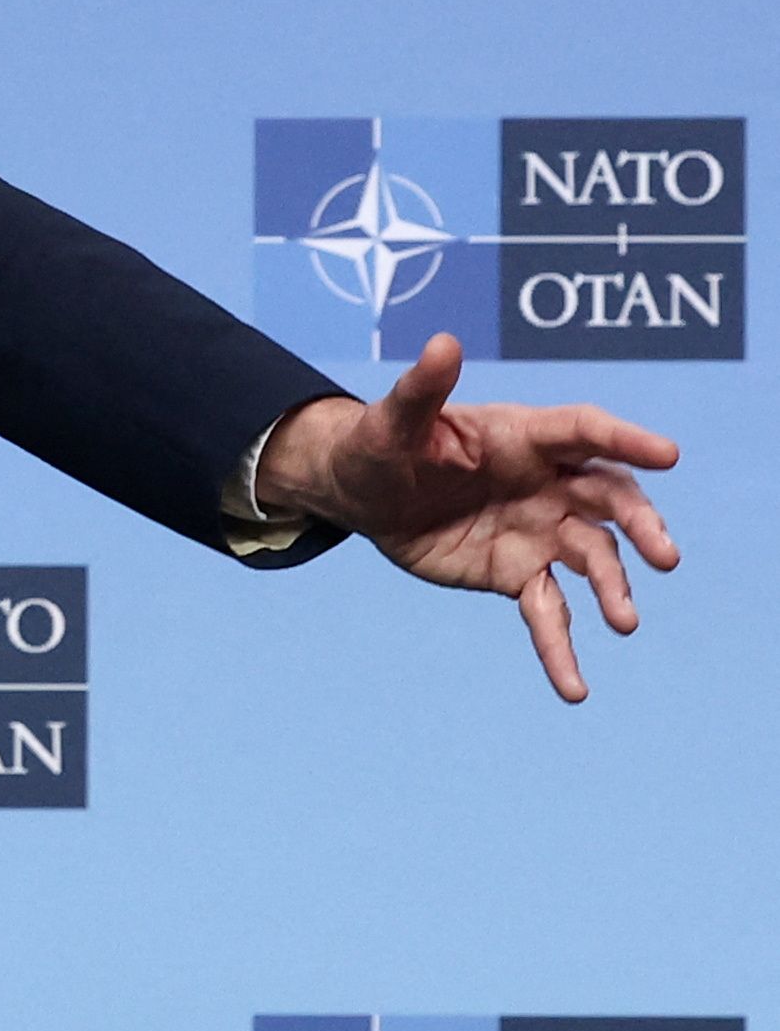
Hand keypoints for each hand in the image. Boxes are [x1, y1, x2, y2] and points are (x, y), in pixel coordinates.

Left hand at [255, 334, 682, 702]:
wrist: (363, 496)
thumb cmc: (381, 445)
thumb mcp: (391, 421)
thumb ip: (421, 388)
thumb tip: (443, 342)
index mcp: (526, 436)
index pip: (587, 431)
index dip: (627, 439)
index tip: (668, 454)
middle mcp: (548, 482)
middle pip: (610, 500)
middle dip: (640, 525)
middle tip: (665, 554)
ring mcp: (540, 530)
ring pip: (592, 559)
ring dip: (612, 588)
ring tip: (623, 621)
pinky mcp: (519, 574)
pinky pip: (549, 613)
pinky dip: (561, 649)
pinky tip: (573, 688)